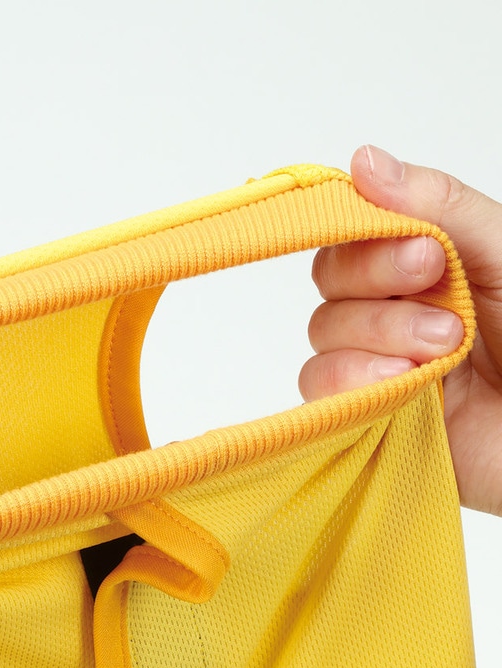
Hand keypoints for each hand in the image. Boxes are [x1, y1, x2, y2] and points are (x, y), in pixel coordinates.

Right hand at [300, 145, 501, 515]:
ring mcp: (374, 361)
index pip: (355, 234)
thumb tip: (365, 161)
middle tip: (438, 297)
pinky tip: (404, 383)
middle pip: (331, 278)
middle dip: (378, 284)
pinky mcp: (362, 412)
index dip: (371, 239)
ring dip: (381, 335)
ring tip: (443, 353)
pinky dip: (354, 380)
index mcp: (424, 267)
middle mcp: (392, 308)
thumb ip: (440, 208)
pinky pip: (318, 386)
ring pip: (324, 330)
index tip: (426, 255)